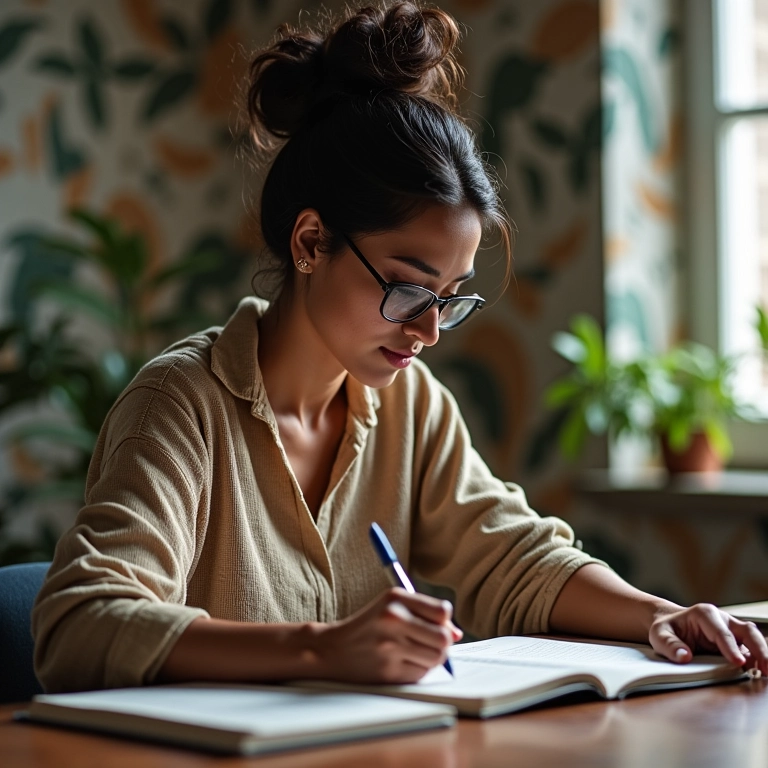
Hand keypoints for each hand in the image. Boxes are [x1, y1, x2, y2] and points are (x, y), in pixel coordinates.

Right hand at [313, 588, 462, 683]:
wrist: (332, 649)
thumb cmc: (368, 626)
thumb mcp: (392, 606)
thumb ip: (425, 614)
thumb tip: (457, 634)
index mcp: (395, 598)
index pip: (442, 611)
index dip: (444, 621)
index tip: (436, 624)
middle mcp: (393, 619)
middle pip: (443, 638)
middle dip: (442, 643)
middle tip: (430, 643)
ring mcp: (390, 647)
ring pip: (436, 658)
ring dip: (431, 658)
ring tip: (414, 652)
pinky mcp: (388, 671)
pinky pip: (421, 674)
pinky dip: (417, 671)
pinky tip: (401, 663)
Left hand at [649, 603, 767, 675]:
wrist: (671, 626)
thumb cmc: (667, 629)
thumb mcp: (659, 635)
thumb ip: (670, 645)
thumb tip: (684, 657)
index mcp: (704, 614)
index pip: (722, 632)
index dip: (731, 648)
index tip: (738, 662)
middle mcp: (722, 619)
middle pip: (747, 631)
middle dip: (759, 649)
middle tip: (765, 669)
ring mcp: (732, 630)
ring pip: (754, 638)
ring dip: (763, 655)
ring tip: (766, 673)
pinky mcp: (736, 642)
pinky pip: (751, 650)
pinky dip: (758, 660)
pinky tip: (760, 672)